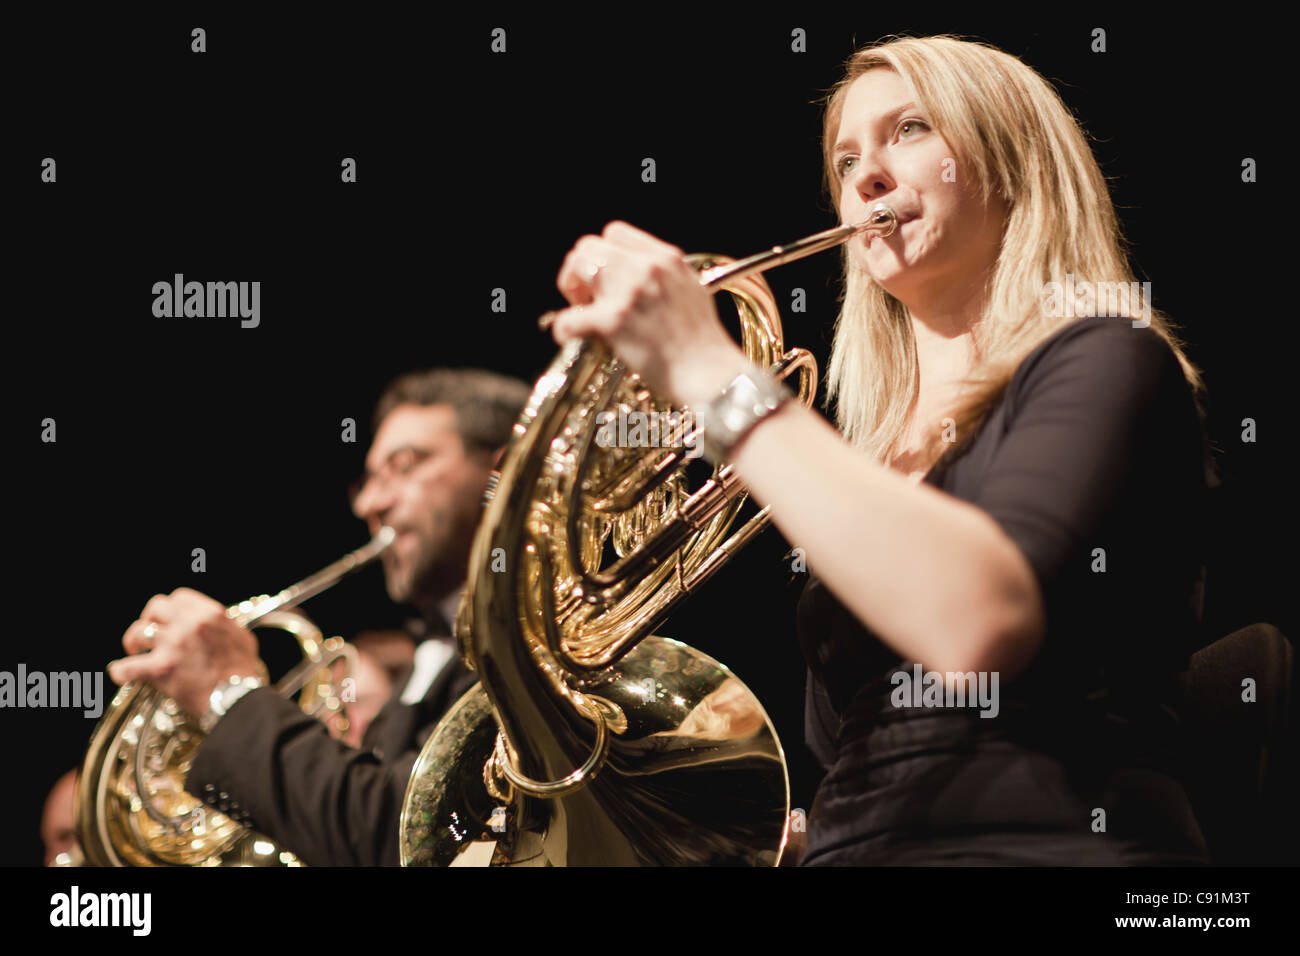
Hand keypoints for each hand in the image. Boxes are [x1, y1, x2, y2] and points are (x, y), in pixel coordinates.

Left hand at [108, 588, 262, 718]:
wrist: (237, 697)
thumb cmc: (242, 671)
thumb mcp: (242, 638)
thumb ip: (225, 627)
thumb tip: (218, 627)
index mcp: (210, 614)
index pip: (179, 597)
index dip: (170, 608)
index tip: (167, 618)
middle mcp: (189, 624)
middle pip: (156, 607)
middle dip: (149, 618)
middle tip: (149, 632)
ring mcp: (173, 644)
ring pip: (139, 631)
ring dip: (133, 640)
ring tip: (134, 650)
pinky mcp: (161, 668)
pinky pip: (129, 666)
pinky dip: (121, 670)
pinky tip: (120, 673)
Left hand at [550, 221, 750, 407]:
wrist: (709, 374)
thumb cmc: (703, 344)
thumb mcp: (691, 292)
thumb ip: (664, 277)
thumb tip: (637, 278)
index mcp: (666, 258)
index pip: (615, 233)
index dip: (603, 254)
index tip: (605, 278)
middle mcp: (647, 268)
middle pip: (590, 245)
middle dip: (581, 269)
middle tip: (586, 298)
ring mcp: (629, 293)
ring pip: (577, 266)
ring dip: (571, 288)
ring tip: (582, 313)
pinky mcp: (614, 322)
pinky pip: (568, 317)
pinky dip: (563, 328)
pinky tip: (569, 336)